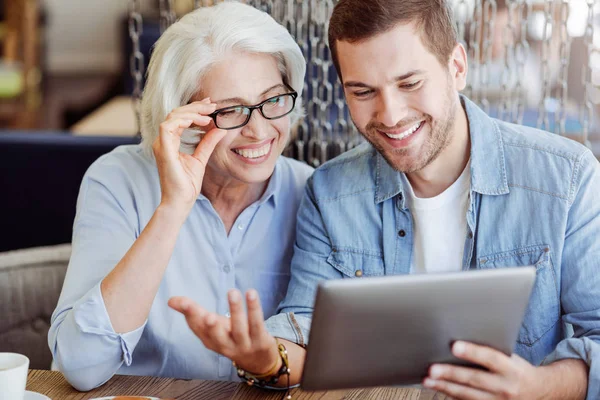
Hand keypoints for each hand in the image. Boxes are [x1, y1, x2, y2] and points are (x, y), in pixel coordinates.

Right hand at [153, 97, 226, 211]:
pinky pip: (167, 127)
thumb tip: (220, 128)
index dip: (195, 109)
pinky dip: (181, 121)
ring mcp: (161, 145)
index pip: (180, 117)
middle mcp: (163, 141)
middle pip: (176, 113)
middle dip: (195, 107)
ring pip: (172, 116)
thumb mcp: (201, 158)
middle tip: (212, 105)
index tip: (211, 105)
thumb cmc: (187, 184)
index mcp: (170, 141)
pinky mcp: (163, 150)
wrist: (181, 201)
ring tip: (207, 116)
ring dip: (191, 113)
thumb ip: (208, 142)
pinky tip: (195, 121)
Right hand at [168, 289, 279, 374]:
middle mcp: (225, 345)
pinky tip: (251, 293)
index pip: (197, 328)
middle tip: (207, 315)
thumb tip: (170, 300)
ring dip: (235, 310)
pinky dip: (254, 308)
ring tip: (232, 292)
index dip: (189, 315)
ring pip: (239, 328)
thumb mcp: (210, 325)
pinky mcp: (260, 341)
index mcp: (209, 340)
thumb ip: (192, 311)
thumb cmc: (229, 336)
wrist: (257, 360)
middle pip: (216, 335)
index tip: (180, 302)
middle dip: (211, 326)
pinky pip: (257, 323)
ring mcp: (243, 345)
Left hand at [423, 341, 543, 399]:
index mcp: (512, 369)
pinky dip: (451, 395)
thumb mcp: (511, 357)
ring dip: (445, 387)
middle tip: (432, 369)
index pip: (491, 358)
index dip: (472, 352)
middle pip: (475, 379)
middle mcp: (505, 387)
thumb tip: (462, 340)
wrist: (538, 391)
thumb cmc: (517, 368)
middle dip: (451, 374)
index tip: (454, 346)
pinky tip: (438, 387)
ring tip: (428, 380)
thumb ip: (491, 352)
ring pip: (468, 395)